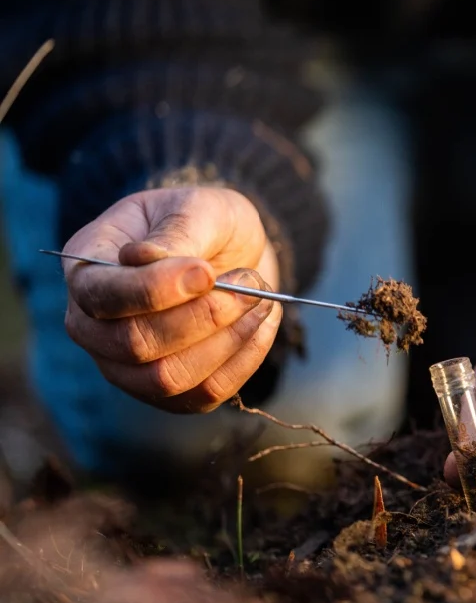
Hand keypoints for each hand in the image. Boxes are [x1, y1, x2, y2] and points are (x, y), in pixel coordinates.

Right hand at [60, 186, 281, 412]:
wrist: (232, 250)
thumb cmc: (206, 223)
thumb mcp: (198, 208)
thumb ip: (177, 232)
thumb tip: (147, 258)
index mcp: (86, 267)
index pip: (99, 294)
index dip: (154, 289)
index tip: (206, 271)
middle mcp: (92, 323)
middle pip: (133, 344)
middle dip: (204, 316)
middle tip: (249, 282)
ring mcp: (124, 364)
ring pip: (167, 378)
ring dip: (228, 340)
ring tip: (260, 299)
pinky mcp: (166, 391)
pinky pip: (202, 395)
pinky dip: (244, 360)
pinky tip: (262, 323)